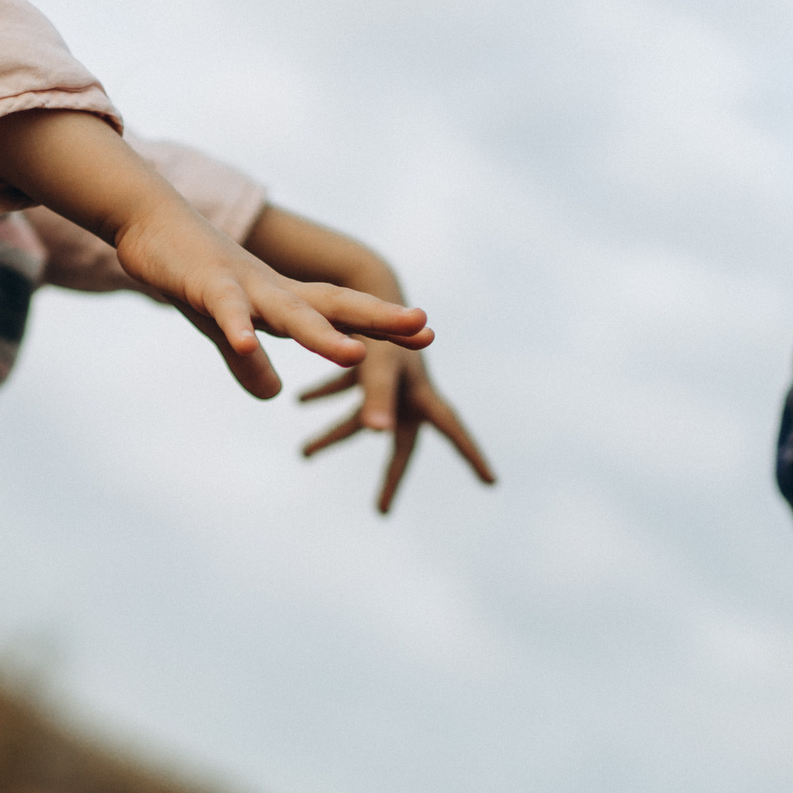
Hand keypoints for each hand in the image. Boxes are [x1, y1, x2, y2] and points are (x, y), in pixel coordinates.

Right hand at [118, 202, 432, 399]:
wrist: (148, 223)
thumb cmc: (190, 275)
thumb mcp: (221, 331)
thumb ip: (248, 365)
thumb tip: (274, 394)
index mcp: (282, 300)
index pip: (342, 312)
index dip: (383, 324)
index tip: (428, 334)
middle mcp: (272, 290)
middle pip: (334, 305)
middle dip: (378, 319)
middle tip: (423, 329)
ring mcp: (241, 283)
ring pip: (288, 311)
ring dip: (321, 334)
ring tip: (354, 354)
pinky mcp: (203, 282)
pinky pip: (224, 309)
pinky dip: (236, 330)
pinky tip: (249, 347)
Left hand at [299, 344, 495, 514]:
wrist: (366, 281)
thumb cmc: (378, 325)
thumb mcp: (379, 364)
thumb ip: (376, 397)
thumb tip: (376, 435)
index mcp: (421, 393)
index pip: (453, 431)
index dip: (473, 456)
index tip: (492, 482)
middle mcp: (407, 392)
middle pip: (402, 444)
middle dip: (390, 477)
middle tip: (381, 511)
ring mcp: (386, 382)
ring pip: (360, 420)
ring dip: (329, 436)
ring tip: (302, 453)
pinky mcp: (364, 367)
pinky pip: (343, 391)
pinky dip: (320, 396)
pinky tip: (300, 401)